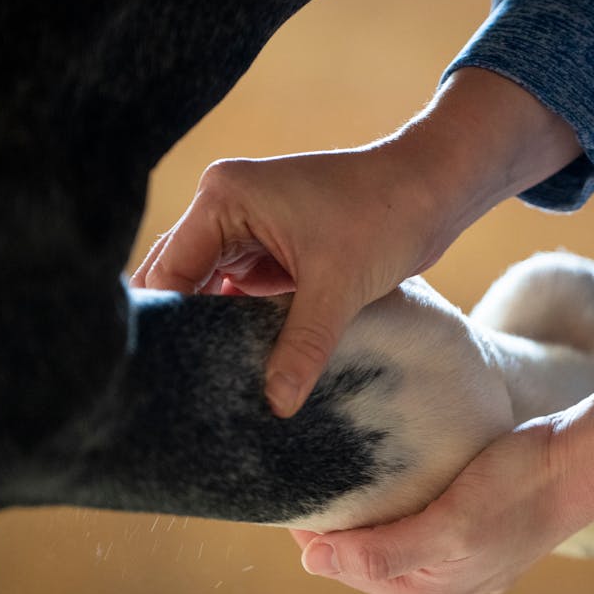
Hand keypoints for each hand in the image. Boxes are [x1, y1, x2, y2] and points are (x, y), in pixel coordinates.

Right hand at [132, 68, 581, 416]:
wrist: (434, 188)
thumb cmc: (385, 214)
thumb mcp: (339, 287)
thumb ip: (303, 346)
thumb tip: (276, 405)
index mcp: (223, 198)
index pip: (169, 272)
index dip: (163, 326)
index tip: (160, 379)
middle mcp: (225, 207)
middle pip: (182, 281)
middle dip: (182, 330)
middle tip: (174, 392)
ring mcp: (248, 228)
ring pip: (211, 291)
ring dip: (214, 331)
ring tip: (204, 387)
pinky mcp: (274, 247)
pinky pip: (243, 293)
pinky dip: (243, 324)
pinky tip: (242, 366)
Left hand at [292, 378, 593, 593]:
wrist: (581, 463)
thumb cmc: (518, 490)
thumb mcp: (447, 527)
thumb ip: (381, 555)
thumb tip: (313, 562)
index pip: (342, 565)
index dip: (314, 528)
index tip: (295, 486)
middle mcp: (440, 587)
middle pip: (362, 555)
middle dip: (338, 521)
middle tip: (315, 468)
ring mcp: (459, 560)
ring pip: (388, 536)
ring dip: (366, 509)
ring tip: (343, 466)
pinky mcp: (472, 530)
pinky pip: (416, 520)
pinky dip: (396, 500)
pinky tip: (388, 471)